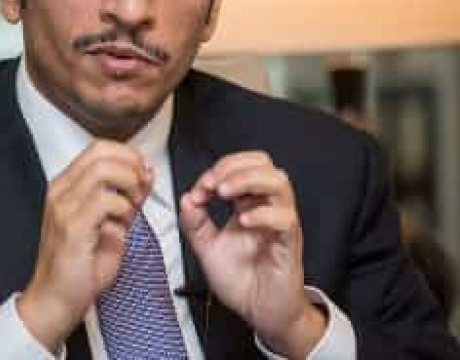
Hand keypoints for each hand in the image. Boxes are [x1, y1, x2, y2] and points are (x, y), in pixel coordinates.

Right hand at [17, 140, 152, 351]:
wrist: (55, 300)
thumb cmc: (80, 267)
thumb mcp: (108, 224)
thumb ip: (124, 198)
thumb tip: (145, 174)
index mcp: (65, 186)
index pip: (99, 148)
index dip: (129, 155)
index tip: (144, 174)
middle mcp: (60, 190)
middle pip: (101, 151)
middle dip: (132, 165)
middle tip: (143, 188)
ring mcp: (63, 206)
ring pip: (104, 170)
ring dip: (129, 185)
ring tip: (133, 207)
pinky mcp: (72, 226)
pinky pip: (105, 201)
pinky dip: (123, 209)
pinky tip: (122, 226)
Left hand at [178, 151, 325, 357]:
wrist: (260, 313)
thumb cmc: (241, 279)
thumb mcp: (207, 248)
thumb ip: (194, 223)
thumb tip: (187, 197)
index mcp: (248, 203)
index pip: (243, 165)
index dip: (220, 168)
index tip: (200, 188)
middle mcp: (267, 208)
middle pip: (264, 164)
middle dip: (234, 166)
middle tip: (213, 184)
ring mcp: (280, 224)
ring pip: (279, 182)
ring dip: (248, 180)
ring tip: (225, 193)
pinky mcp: (289, 244)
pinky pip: (285, 218)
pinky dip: (262, 214)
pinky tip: (243, 221)